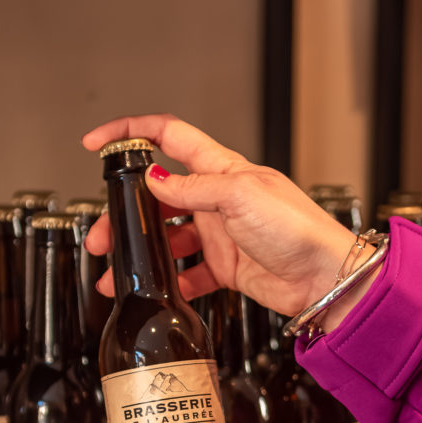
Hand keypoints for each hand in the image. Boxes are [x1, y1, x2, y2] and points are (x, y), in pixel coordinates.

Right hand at [82, 113, 361, 318]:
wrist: (324, 277)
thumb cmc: (299, 229)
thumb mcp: (241, 196)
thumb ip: (193, 187)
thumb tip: (155, 178)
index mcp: (222, 169)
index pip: (167, 137)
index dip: (130, 133)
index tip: (97, 143)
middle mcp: (218, 198)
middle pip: (156, 197)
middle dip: (124, 213)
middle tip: (104, 234)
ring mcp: (220, 233)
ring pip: (167, 238)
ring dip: (141, 254)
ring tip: (120, 272)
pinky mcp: (226, 266)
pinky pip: (188, 274)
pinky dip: (171, 282)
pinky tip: (159, 289)